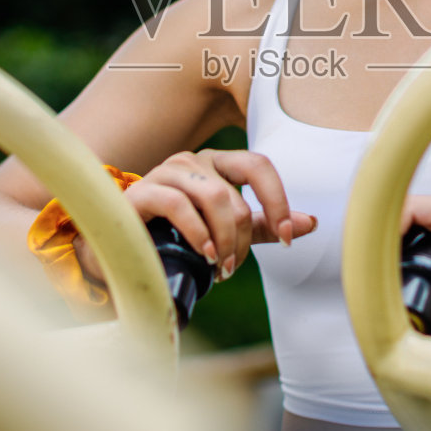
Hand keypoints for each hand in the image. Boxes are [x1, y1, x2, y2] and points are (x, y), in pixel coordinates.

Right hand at [81, 150, 316, 283]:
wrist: (119, 253)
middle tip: (233, 267)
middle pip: (237, 191)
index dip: (278, 201)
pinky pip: (179, 204)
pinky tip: (202, 255)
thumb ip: (263, 226)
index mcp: (217, 165)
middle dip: (242, 237)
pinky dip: (198, 234)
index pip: (259, 166)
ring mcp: (165, 172)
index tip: (287, 239)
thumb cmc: (175, 240)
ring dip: (222, 241)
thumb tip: (311, 222)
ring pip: (214, 198)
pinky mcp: (141, 191)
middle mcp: (193, 162)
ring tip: (217, 268)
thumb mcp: (226, 233)